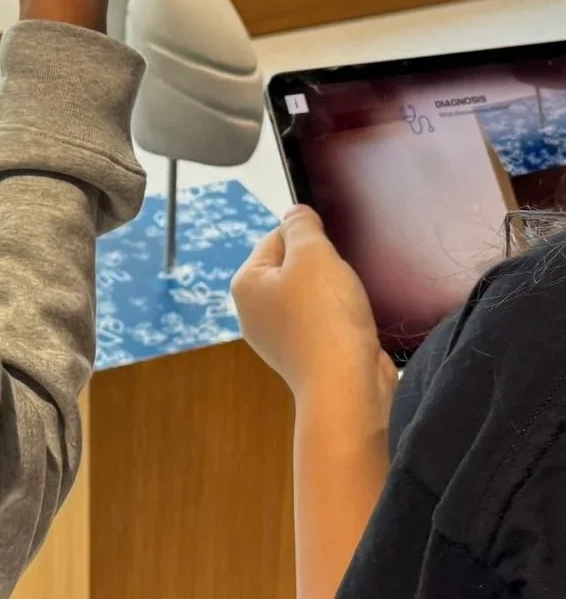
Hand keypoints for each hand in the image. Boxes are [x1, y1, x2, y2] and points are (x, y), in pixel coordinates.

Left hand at [231, 206, 397, 412]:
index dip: (307, 238)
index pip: (275, 238)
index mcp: (246, 284)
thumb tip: (295, 213)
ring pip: (312, 294)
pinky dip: (341, 318)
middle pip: (294, 266)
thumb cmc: (324, 318)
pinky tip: (352, 323)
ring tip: (347, 304)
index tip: (328, 254)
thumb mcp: (312, 254)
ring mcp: (279, 337)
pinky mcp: (306, 354)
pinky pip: (324, 321)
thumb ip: (302, 226)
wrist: (346, 386)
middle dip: (323, 267)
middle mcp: (255, 312)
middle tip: (339, 279)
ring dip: (335, 293)